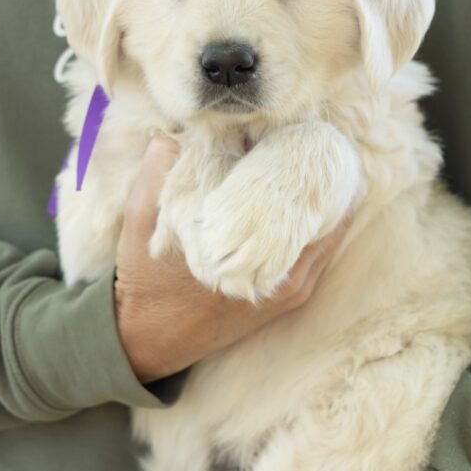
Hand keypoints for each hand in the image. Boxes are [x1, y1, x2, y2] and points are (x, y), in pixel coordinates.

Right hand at [114, 136, 350, 382]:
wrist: (149, 338)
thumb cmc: (147, 281)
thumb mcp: (142, 222)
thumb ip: (156, 173)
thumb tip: (172, 134)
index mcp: (256, 258)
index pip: (302, 198)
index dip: (307, 160)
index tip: (305, 132)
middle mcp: (285, 277)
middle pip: (328, 214)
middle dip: (323, 178)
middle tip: (319, 140)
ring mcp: (290, 289)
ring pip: (329, 233)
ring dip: (327, 201)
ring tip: (324, 163)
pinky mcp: (287, 296)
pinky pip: (319, 253)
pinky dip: (322, 225)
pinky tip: (316, 200)